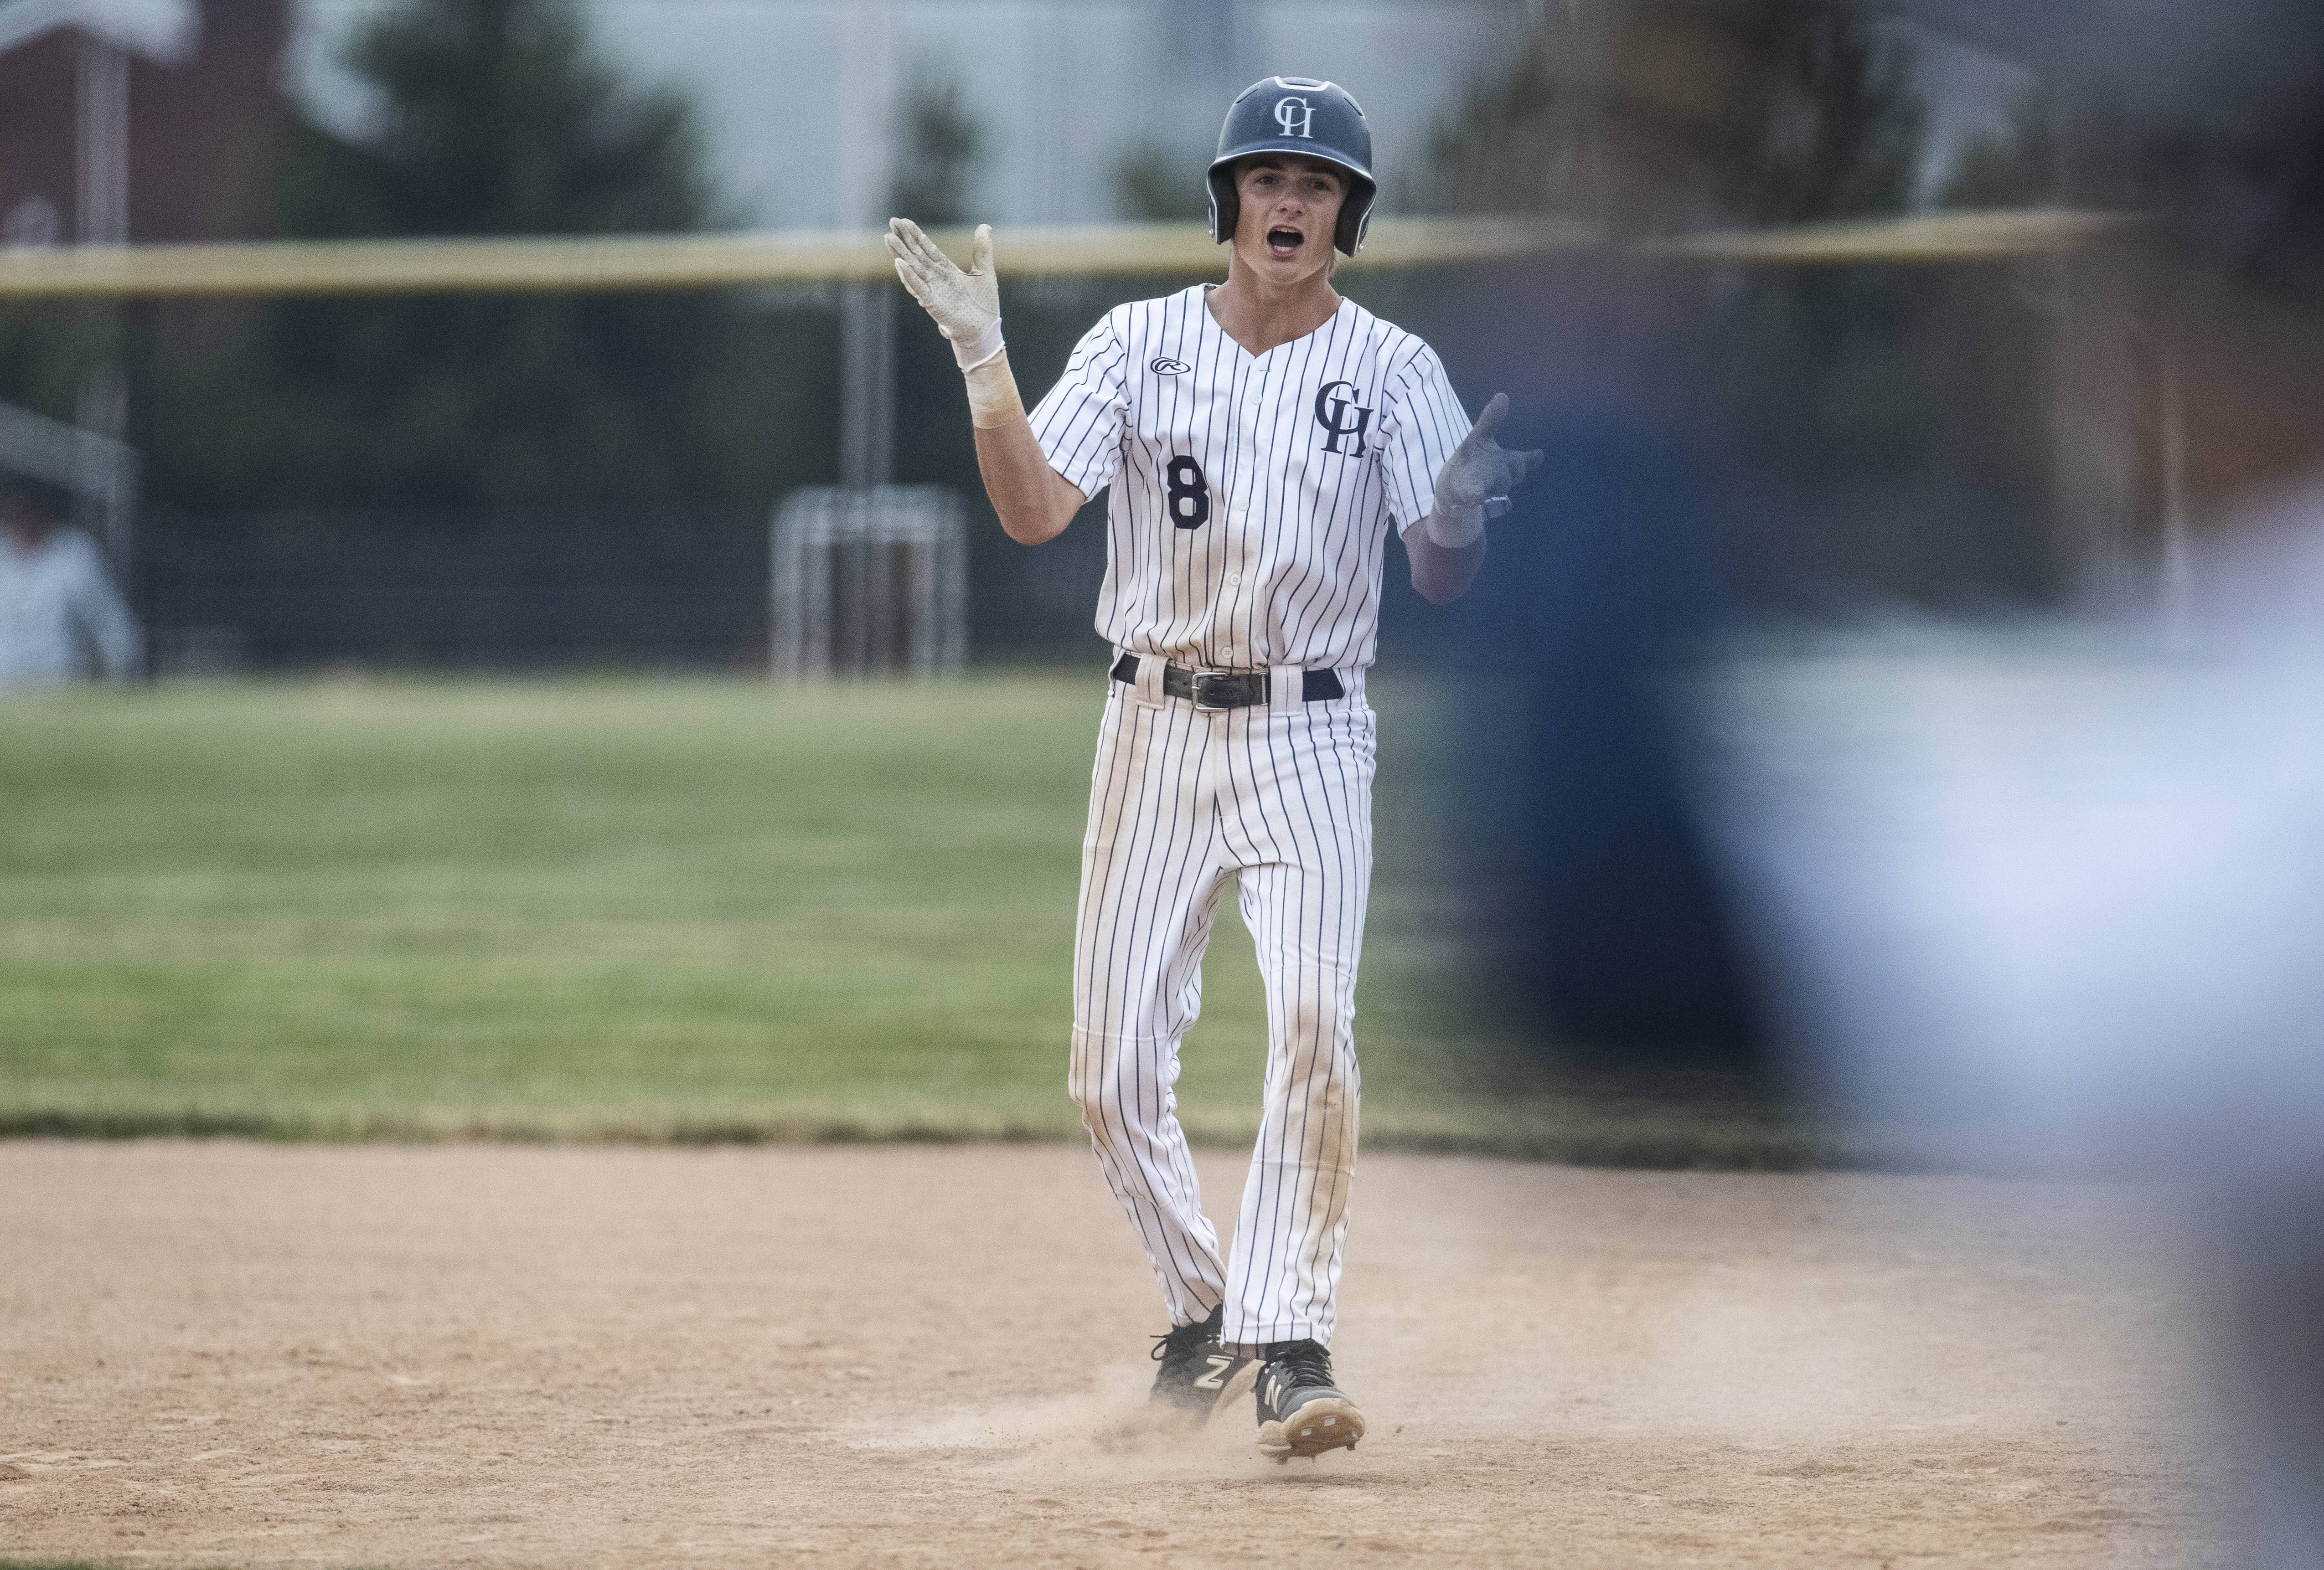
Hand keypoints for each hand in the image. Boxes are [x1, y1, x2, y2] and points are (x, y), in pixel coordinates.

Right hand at [887, 218, 1002, 368]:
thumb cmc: (984, 306)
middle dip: (904, 239)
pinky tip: (899, 263)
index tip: (904, 221)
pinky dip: (909, 276)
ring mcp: (932, 290)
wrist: (985, 331)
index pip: (927, 249)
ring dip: (901, 253)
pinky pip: (919, 287)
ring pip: (913, 268)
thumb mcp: (985, 272)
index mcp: (946, 270)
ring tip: (889, 238)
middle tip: (892, 222)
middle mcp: (936, 278)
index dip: (916, 235)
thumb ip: (982, 250)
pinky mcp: (932, 303)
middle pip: (917, 255)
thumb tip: (984, 226)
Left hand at [1426, 393, 1543, 547]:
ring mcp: (1487, 488)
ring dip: (1497, 480)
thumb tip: (1502, 395)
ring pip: (1501, 486)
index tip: (1538, 454)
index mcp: (1504, 462)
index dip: (1530, 459)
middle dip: (1513, 467)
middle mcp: (1499, 477)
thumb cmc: (1472, 460)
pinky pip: (1478, 498)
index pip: (1522, 461)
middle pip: (1516, 473)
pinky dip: (1478, 495)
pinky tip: (1477, 495)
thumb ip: (1490, 420)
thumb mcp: (1480, 437)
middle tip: (1504, 461)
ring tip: (1486, 476)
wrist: (1452, 484)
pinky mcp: (1470, 497)